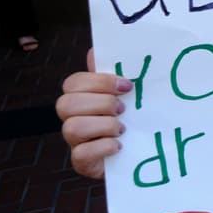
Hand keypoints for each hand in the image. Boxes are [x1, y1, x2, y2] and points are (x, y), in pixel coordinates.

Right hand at [56, 48, 131, 178]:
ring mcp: (75, 141)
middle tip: (123, 109)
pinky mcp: (82, 163)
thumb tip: (95, 50)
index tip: (127, 86)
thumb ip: (116, 72)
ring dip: (103, 125)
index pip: (74, 82)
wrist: (145, 152)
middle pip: (67, 103)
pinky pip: (81, 154)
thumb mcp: (131, 94)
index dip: (99, 82)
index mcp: (83, 97)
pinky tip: (119, 145)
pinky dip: (103, 147)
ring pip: (71, 127)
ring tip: (122, 129)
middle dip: (100, 103)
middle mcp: (74, 117)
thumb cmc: (135, 118)